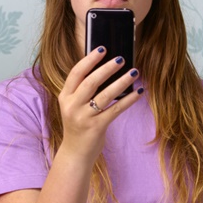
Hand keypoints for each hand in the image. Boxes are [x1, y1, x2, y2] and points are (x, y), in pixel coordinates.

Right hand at [56, 46, 143, 162]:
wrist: (75, 153)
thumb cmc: (78, 126)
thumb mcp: (74, 106)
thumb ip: (84, 91)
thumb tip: (107, 70)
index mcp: (65, 97)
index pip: (76, 73)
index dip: (89, 60)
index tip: (102, 48)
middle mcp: (72, 106)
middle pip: (90, 82)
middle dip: (107, 68)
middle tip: (121, 58)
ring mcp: (83, 117)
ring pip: (104, 95)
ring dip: (121, 82)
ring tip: (134, 73)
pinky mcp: (96, 127)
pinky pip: (115, 110)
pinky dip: (128, 100)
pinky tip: (138, 93)